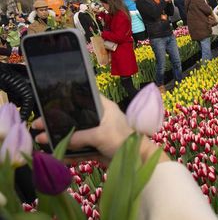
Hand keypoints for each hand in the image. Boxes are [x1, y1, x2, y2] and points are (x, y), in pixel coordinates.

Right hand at [32, 95, 167, 164]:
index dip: (66, 101)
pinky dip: (69, 153)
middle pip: (75, 118)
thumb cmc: (122, 139)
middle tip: (38, 126)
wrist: (138, 159)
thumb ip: (79, 137)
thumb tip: (60, 142)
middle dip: (57, 123)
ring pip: (76, 135)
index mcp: (104, 108)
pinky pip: (80, 149)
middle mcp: (100, 118)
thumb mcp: (100, 135)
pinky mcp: (98, 147)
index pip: (83, 98)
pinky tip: (56, 156)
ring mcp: (98, 133)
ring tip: (42, 141)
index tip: (49, 105)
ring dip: (61, 139)